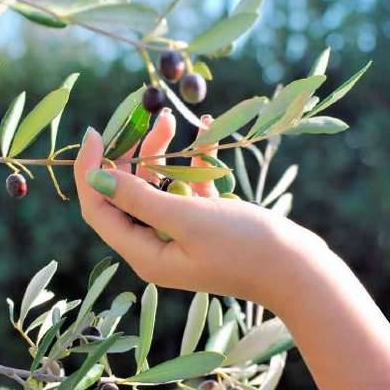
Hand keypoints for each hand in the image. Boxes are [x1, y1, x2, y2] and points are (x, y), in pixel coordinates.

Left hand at [74, 109, 327, 304]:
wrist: (298, 270)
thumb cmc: (244, 247)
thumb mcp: (187, 218)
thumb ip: (139, 198)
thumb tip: (95, 178)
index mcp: (144, 253)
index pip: (100, 209)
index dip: (91, 171)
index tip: (95, 131)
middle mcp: (157, 246)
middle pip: (128, 194)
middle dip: (133, 154)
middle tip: (146, 118)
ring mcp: (182, 234)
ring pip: (158, 187)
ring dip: (163, 154)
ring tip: (172, 119)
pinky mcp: (206, 223)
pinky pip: (189, 188)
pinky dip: (193, 163)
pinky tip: (205, 132)